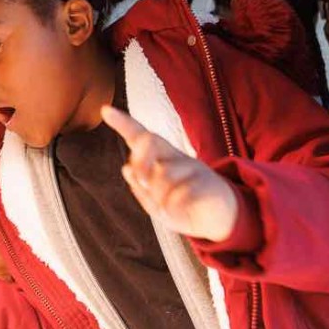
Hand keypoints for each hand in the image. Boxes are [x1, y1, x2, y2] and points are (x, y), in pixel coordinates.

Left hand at [102, 105, 238, 242]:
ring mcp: (193, 167)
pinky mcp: (207, 182)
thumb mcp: (158, 204)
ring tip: (165, 205)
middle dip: (139, 163)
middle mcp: (176, 156)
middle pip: (148, 141)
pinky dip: (174, 204)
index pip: (140, 135)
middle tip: (143, 182)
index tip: (105, 109)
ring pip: (162, 172)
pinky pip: (181, 190)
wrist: (223, 219)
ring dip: (158, 194)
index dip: (122, 123)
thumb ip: (141, 188)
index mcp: (163, 159)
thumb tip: (126, 170)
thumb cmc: (185, 207)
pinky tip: (177, 210)